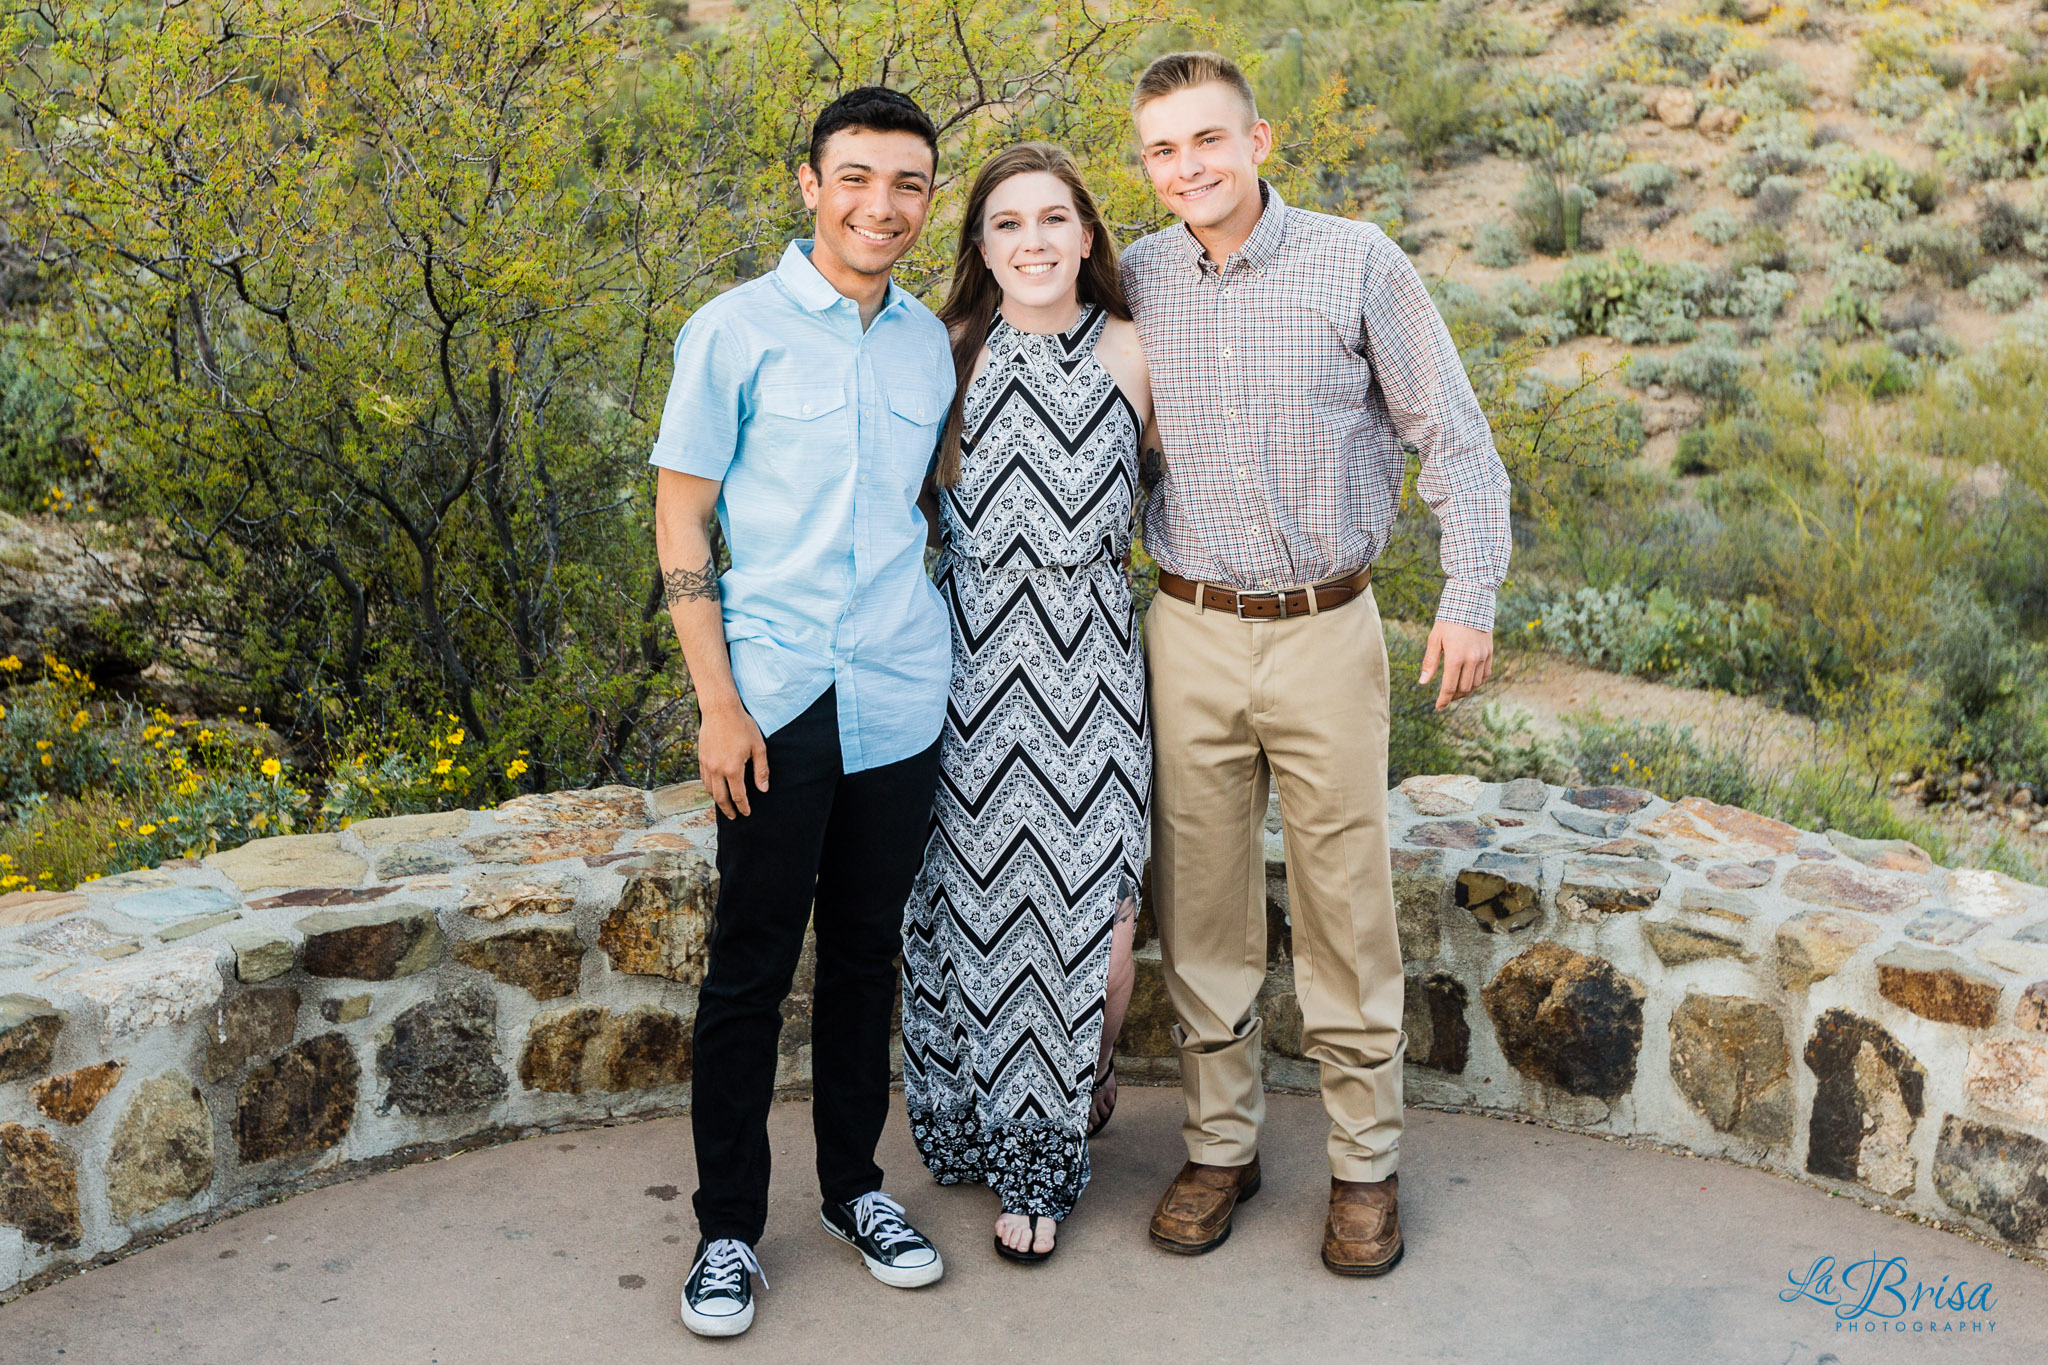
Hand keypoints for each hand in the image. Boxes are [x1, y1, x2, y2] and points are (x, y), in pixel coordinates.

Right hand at [698, 700, 769, 817]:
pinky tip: (715, 789)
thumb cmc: (742, 726)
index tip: (746, 813)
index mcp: (733, 769)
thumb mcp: (758, 747)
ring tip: (725, 806)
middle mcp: (717, 770)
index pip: (739, 796)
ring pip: (710, 790)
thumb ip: (761, 770)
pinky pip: (704, 779)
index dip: (744, 807)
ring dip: (717, 801)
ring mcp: (707, 764)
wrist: (720, 709)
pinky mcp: (701, 758)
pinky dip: (709, 788)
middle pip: (721, 798)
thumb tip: (764, 789)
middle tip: (734, 817)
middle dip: (728, 810)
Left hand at [1418, 620, 1493, 711]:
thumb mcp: (1434, 639)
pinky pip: (1486, 674)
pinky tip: (1469, 682)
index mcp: (1456, 657)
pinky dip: (1478, 682)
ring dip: (1466, 691)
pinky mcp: (1490, 652)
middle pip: (1464, 689)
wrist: (1471, 602)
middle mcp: (1472, 659)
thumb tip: (1423, 682)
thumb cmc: (1448, 619)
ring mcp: (1483, 656)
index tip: (1438, 707)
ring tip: (1456, 692)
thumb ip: (1430, 662)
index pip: (1449, 687)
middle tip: (1445, 698)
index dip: (1443, 700)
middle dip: (1453, 697)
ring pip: (1476, 684)